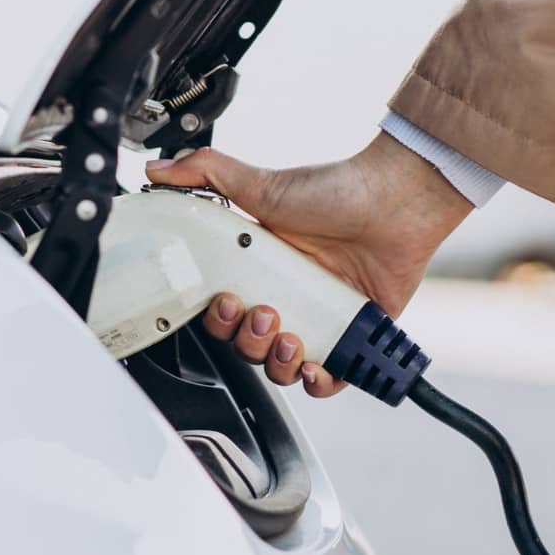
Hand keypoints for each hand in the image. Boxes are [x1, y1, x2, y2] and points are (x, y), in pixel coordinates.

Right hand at [145, 132, 471, 396]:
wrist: (397, 201)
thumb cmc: (337, 191)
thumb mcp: (261, 184)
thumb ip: (206, 173)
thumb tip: (157, 171)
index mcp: (257, 271)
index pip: (221, 313)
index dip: (216, 318)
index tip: (222, 301)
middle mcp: (286, 299)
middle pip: (247, 346)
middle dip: (247, 339)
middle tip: (262, 313)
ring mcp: (319, 320)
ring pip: (281, 367)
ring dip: (277, 362)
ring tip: (289, 337)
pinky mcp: (353, 338)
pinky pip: (329, 380)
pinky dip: (318, 383)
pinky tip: (314, 367)